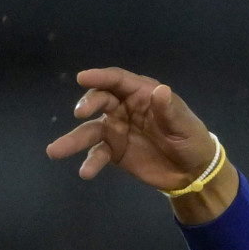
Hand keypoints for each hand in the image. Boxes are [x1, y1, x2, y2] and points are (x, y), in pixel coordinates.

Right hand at [46, 67, 234, 216]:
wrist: (194, 172)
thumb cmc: (192, 141)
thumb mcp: (185, 126)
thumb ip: (170, 110)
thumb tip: (161, 91)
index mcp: (142, 95)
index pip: (118, 81)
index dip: (100, 77)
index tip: (82, 77)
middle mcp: (124, 108)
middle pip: (100, 100)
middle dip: (88, 104)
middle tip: (80, 113)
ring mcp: (116, 129)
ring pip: (90, 130)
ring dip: (73, 140)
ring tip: (54, 151)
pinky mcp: (114, 151)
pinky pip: (98, 154)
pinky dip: (91, 162)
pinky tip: (86, 172)